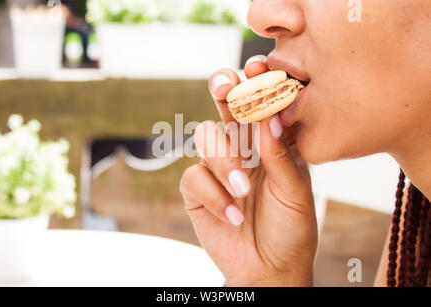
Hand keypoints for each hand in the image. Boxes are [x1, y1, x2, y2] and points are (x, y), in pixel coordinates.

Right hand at [180, 56, 317, 285]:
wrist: (269, 269)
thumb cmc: (290, 229)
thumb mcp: (295, 191)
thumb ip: (280, 154)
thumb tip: (269, 115)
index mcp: (271, 144)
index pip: (261, 104)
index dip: (258, 82)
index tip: (259, 65)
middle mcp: (243, 149)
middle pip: (225, 107)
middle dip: (223, 90)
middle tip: (225, 84)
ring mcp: (218, 168)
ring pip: (205, 137)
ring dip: (224, 161)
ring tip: (245, 191)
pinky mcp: (197, 190)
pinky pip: (194, 176)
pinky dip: (215, 195)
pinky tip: (234, 216)